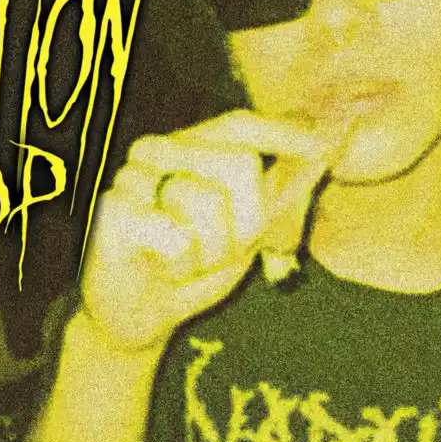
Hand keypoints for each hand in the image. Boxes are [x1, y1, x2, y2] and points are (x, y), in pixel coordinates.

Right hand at [79, 110, 335, 354]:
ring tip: (184, 260)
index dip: (282, 133)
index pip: (239, 124)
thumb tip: (327, 147)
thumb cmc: (194, 266)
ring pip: (209, 203)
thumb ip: (280, 191)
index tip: (323, 147)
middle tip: (215, 250)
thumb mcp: (247, 230)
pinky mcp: (112, 208)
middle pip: (239, 163)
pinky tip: (158, 266)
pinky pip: (177, 236)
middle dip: (244, 223)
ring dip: (208, 252)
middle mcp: (159, 149)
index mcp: (191, 147)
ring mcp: (132, 175)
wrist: (139, 317)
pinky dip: (180, 266)